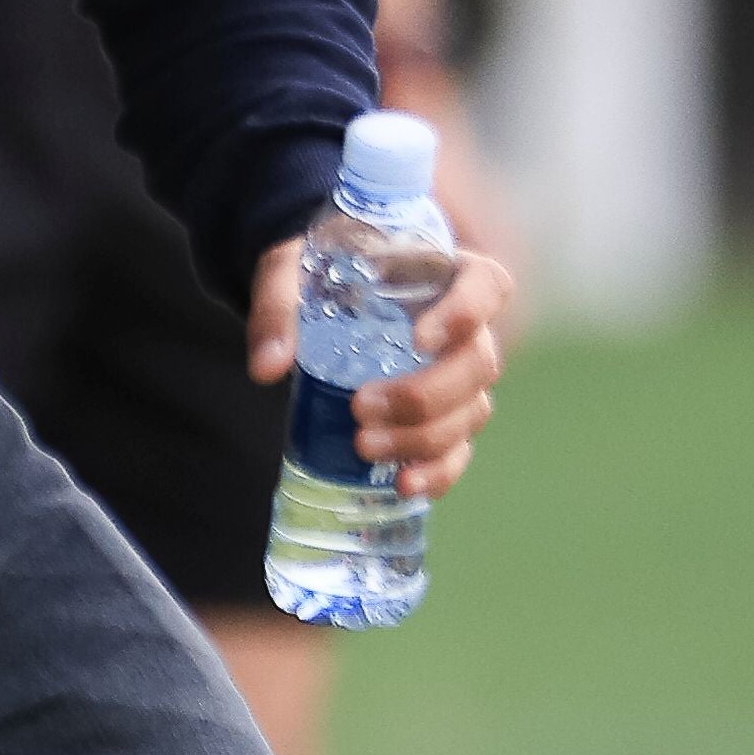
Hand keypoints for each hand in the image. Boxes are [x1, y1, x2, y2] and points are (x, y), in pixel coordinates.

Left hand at [246, 234, 509, 497]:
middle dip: (424, 395)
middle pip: (478, 364)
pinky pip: (459, 450)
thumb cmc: (319, 273)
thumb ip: (277, 307)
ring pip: (472, 412)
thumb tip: (267, 367)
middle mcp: (467, 328)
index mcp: (446, 272)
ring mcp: (460, 378)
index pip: (486, 286)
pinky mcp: (445, 419)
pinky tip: (403, 483)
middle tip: (361, 406)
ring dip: (423, 438)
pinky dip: (438, 472)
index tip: (419, 340)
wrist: (322, 299)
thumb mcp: (289, 271)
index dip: (465, 314)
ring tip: (363, 446)